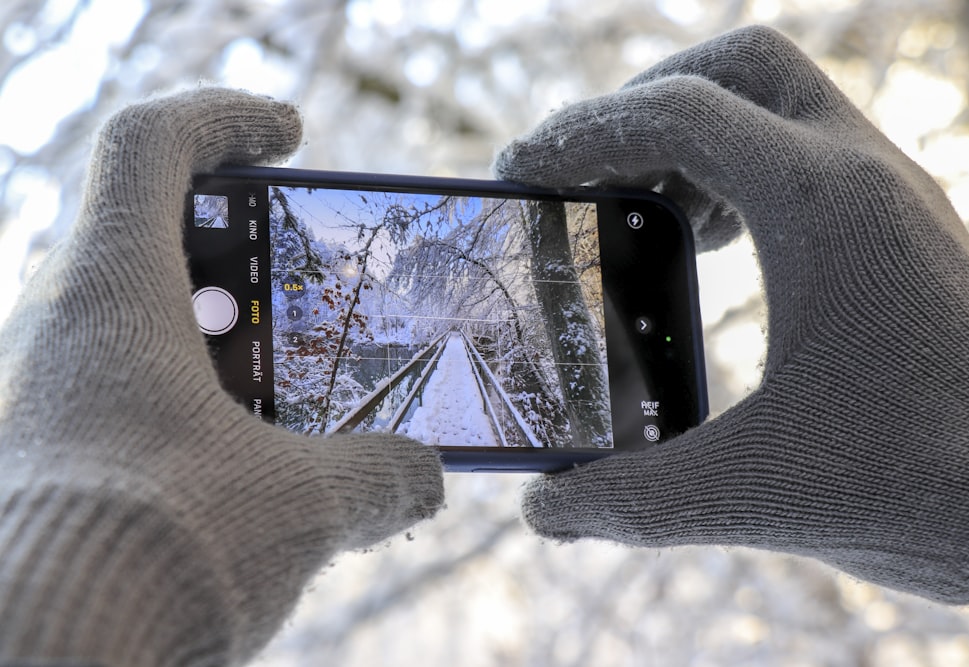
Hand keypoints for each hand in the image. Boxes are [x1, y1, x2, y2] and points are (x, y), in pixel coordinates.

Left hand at [0, 89, 443, 665]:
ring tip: (298, 385)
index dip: (229, 115)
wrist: (43, 658)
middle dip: (245, 247)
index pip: (151, 141)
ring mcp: (56, 390)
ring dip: (230, 335)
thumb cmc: (158, 551)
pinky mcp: (62, 451)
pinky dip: (206, 398)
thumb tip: (425, 475)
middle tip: (307, 283)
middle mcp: (68, 328)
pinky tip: (260, 459)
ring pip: (149, 317)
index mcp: (115, 295)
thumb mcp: (303, 503)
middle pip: (155, 228)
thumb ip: (384, 475)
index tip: (294, 136)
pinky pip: (138, 388)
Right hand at [495, 26, 968, 613]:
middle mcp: (864, 175)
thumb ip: (633, 501)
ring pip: (781, 101)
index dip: (581, 132)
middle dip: (646, 100)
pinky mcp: (904, 229)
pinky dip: (741, 173)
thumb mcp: (756, 491)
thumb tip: (545, 509)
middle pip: (739, 66)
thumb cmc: (931, 483)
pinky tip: (715, 248)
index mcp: (822, 205)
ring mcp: (893, 196)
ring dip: (697, 133)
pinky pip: (809, 153)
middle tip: (587, 167)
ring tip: (638, 204)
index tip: (523, 169)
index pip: (677, 112)